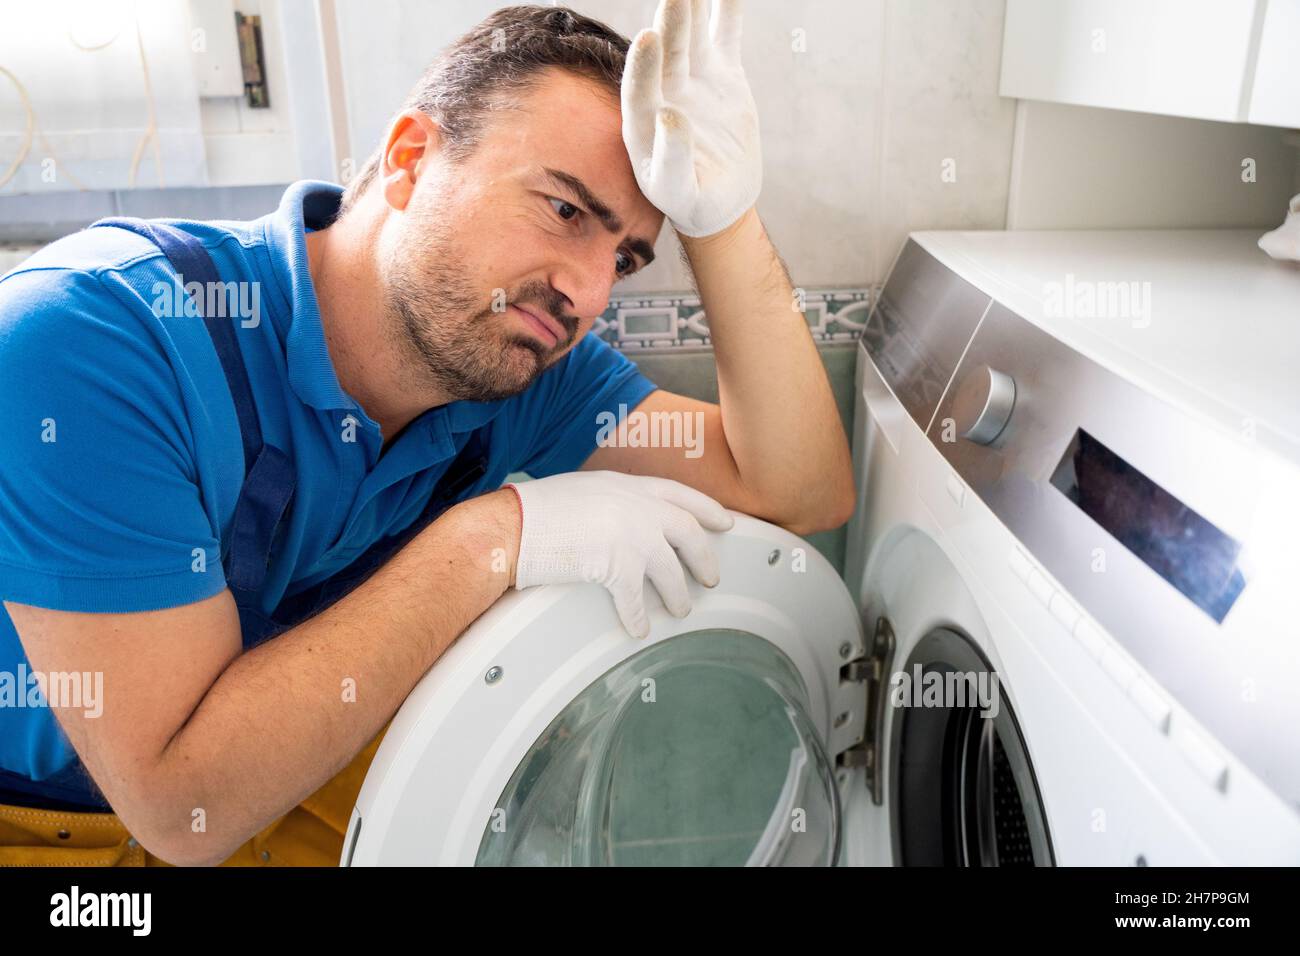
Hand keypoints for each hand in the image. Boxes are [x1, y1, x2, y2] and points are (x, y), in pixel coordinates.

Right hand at [505, 471, 734, 638]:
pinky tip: (640, 630)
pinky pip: (635, 601)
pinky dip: (638, 618)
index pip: (681, 495)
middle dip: (704, 558)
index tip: (725, 523)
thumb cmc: (537, 510)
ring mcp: (631, 536)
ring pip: (670, 571)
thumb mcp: (586, 490)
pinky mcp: (617, 566)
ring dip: (677, 594)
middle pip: (688, 533)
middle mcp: (638, 507)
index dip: (707, 510)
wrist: (513, 526)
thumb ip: (615, 501)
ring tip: (681, 610)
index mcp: (629, 485)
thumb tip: (626, 522)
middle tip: (711, 577)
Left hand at [621, 0, 760, 238]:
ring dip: (692, 10)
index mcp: (641, 122)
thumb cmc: (688, 199)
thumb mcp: (676, 189)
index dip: (643, 65)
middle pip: (666, 55)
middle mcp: (663, 93)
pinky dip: (726, 12)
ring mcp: (692, 79)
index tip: (648, 39)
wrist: (718, 196)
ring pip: (690, 38)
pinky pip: (724, 37)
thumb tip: (669, 117)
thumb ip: (670, 156)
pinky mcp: (721, 73)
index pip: (638, 89)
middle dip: (670, 25)